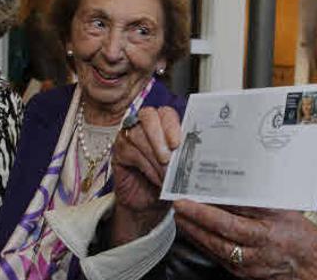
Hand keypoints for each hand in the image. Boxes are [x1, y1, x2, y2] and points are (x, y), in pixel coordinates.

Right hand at [110, 106, 180, 245]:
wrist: (151, 203)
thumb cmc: (169, 182)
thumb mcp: (182, 166)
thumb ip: (187, 155)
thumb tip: (197, 153)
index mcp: (165, 124)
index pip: (166, 113)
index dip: (171, 125)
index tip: (177, 143)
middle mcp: (146, 125)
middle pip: (149, 116)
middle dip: (159, 137)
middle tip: (168, 158)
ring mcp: (130, 136)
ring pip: (138, 135)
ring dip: (153, 156)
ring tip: (165, 173)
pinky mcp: (118, 151)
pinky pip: (129, 151)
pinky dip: (146, 166)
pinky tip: (155, 177)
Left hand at [173, 200, 316, 279]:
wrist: (316, 272)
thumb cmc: (305, 239)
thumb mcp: (285, 214)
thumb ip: (257, 203)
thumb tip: (232, 189)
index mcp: (265, 236)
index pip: (226, 224)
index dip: (202, 213)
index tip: (184, 202)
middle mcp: (254, 255)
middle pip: (213, 238)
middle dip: (191, 223)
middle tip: (175, 207)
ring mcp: (247, 268)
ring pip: (213, 249)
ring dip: (194, 233)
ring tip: (180, 217)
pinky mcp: (244, 274)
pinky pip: (219, 258)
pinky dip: (206, 244)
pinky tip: (197, 234)